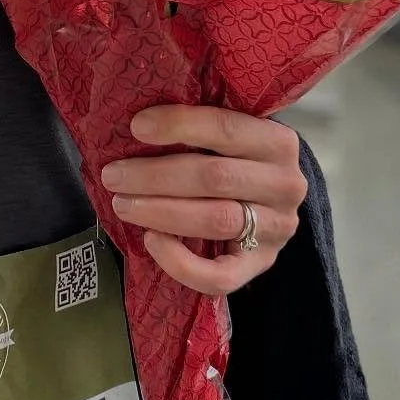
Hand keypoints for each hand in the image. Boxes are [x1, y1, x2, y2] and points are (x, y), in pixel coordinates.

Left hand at [100, 106, 306, 296]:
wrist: (267, 206)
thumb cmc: (235, 161)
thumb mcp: (231, 138)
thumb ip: (199, 128)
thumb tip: (138, 123)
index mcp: (278, 142)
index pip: (227, 128)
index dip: (179, 125)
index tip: (136, 127)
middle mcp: (286, 184)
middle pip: (215, 177)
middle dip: (155, 176)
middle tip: (113, 175)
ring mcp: (276, 228)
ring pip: (215, 219)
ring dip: (160, 212)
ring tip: (122, 204)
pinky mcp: (262, 265)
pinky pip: (221, 276)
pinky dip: (181, 262)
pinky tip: (152, 241)